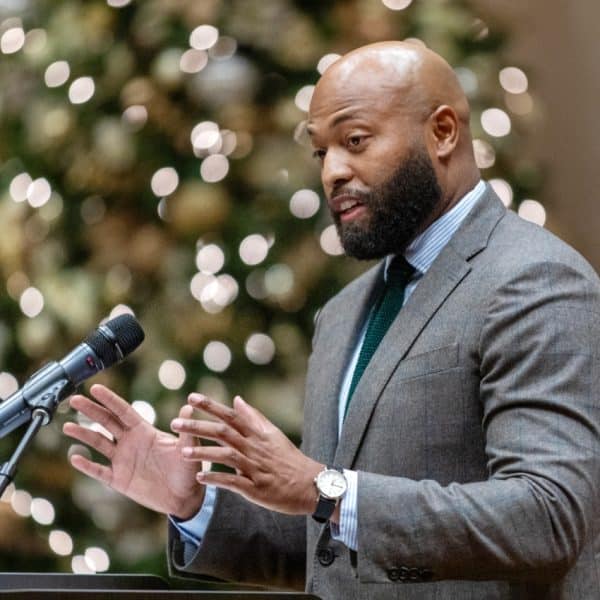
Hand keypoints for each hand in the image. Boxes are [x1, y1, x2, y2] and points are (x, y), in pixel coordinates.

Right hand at [63, 384, 204, 519]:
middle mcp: (131, 443)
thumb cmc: (189, 469)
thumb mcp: (188, 447)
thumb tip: (189, 407)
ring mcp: (123, 461)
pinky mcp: (119, 480)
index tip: (95, 388)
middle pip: (106, 422)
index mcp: (145, 432)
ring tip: (67, 426)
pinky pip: (99, 471)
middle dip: (91, 410)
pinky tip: (74, 457)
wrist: (185, 497)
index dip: (110, 400)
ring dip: (84, 435)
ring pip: (99, 443)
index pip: (124, 411)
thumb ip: (185, 429)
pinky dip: (87, 465)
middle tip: (74, 399)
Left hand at [170, 394, 323, 515]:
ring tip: (181, 452)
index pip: (231, 416)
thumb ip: (253, 417)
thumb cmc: (288, 459)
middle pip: (223, 432)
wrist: (310, 485)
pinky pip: (233, 482)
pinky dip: (216, 478)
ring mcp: (255, 468)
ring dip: (203, 453)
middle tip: (174, 422)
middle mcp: (254, 448)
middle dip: (198, 426)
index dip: (210, 406)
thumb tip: (237, 400)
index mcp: (257, 434)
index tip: (190, 398)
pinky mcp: (256, 489)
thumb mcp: (273, 434)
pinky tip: (200, 477)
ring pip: (226, 456)